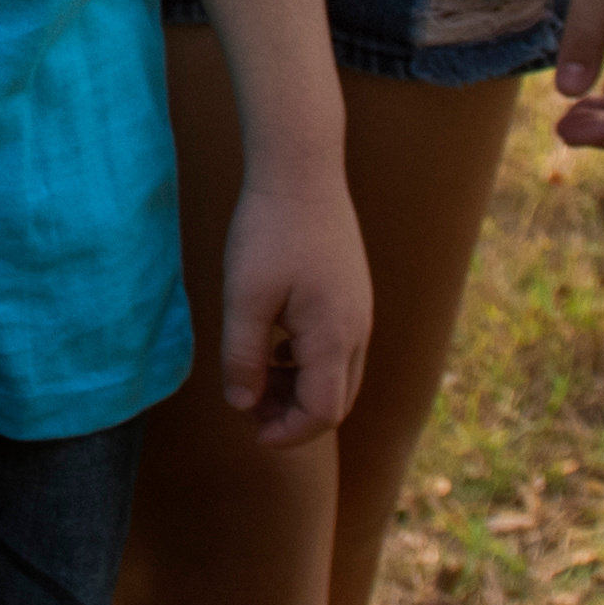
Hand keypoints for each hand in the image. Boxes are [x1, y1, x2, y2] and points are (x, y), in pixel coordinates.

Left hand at [208, 157, 372, 443]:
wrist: (302, 170)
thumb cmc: (269, 231)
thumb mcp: (244, 298)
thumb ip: (243, 357)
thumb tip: (243, 406)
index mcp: (334, 337)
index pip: (323, 413)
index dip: (288, 434)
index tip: (251, 432)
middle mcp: (357, 330)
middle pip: (337, 400)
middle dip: (295, 416)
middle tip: (250, 407)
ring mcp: (360, 311)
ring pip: (339, 375)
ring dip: (300, 389)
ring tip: (256, 377)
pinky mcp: (352, 294)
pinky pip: (338, 348)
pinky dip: (308, 363)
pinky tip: (273, 345)